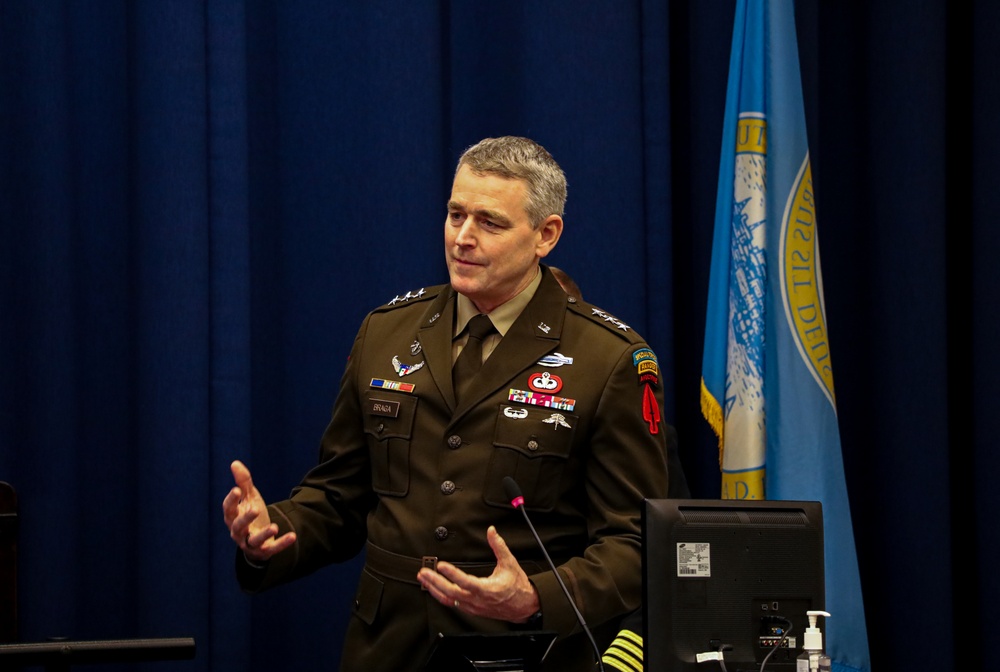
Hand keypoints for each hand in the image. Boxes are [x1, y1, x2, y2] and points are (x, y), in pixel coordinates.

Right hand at [222, 460, 295, 562]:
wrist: (257, 539)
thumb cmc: (249, 513)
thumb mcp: (249, 497)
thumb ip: (243, 482)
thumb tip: (235, 463)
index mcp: (232, 517)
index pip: (228, 509)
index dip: (231, 500)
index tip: (236, 490)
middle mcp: (238, 531)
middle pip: (239, 526)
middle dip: (246, 518)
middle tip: (255, 509)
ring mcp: (250, 542)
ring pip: (253, 540)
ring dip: (263, 534)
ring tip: (274, 527)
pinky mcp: (263, 551)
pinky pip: (271, 549)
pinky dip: (282, 543)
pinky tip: (293, 536)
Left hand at [416, 526, 539, 622]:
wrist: (523, 607)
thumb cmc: (517, 586)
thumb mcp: (510, 563)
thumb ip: (499, 546)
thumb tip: (492, 531)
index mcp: (487, 589)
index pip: (465, 581)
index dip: (452, 574)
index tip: (441, 565)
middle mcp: (477, 600)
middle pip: (451, 592)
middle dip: (435, 582)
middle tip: (424, 572)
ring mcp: (473, 606)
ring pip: (448, 600)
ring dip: (434, 589)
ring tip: (423, 578)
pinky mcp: (471, 609)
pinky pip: (452, 603)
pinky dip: (441, 596)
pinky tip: (434, 588)